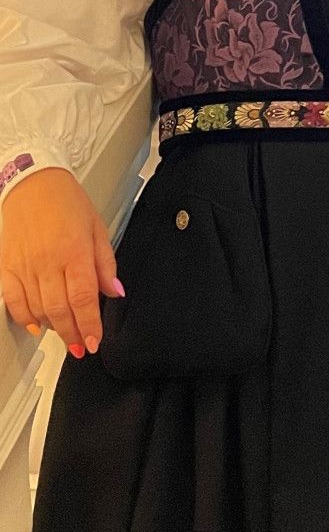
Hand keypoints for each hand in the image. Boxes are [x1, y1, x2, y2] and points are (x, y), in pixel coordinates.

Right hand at [0, 167, 121, 356]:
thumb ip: (106, 263)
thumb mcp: (97, 227)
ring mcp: (24, 266)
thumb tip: (115, 291)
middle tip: (80, 347)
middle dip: (72, 333)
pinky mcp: (7, 266)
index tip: (94, 341)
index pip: (84, 297)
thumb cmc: (67, 202)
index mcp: (74, 251)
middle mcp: (48, 262)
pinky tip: (36, 325)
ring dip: (52, 328)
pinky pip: (13, 300)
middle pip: (60, 309)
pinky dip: (24, 317)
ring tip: (65, 335)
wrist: (33, 183)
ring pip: (37, 308)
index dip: (89, 324)